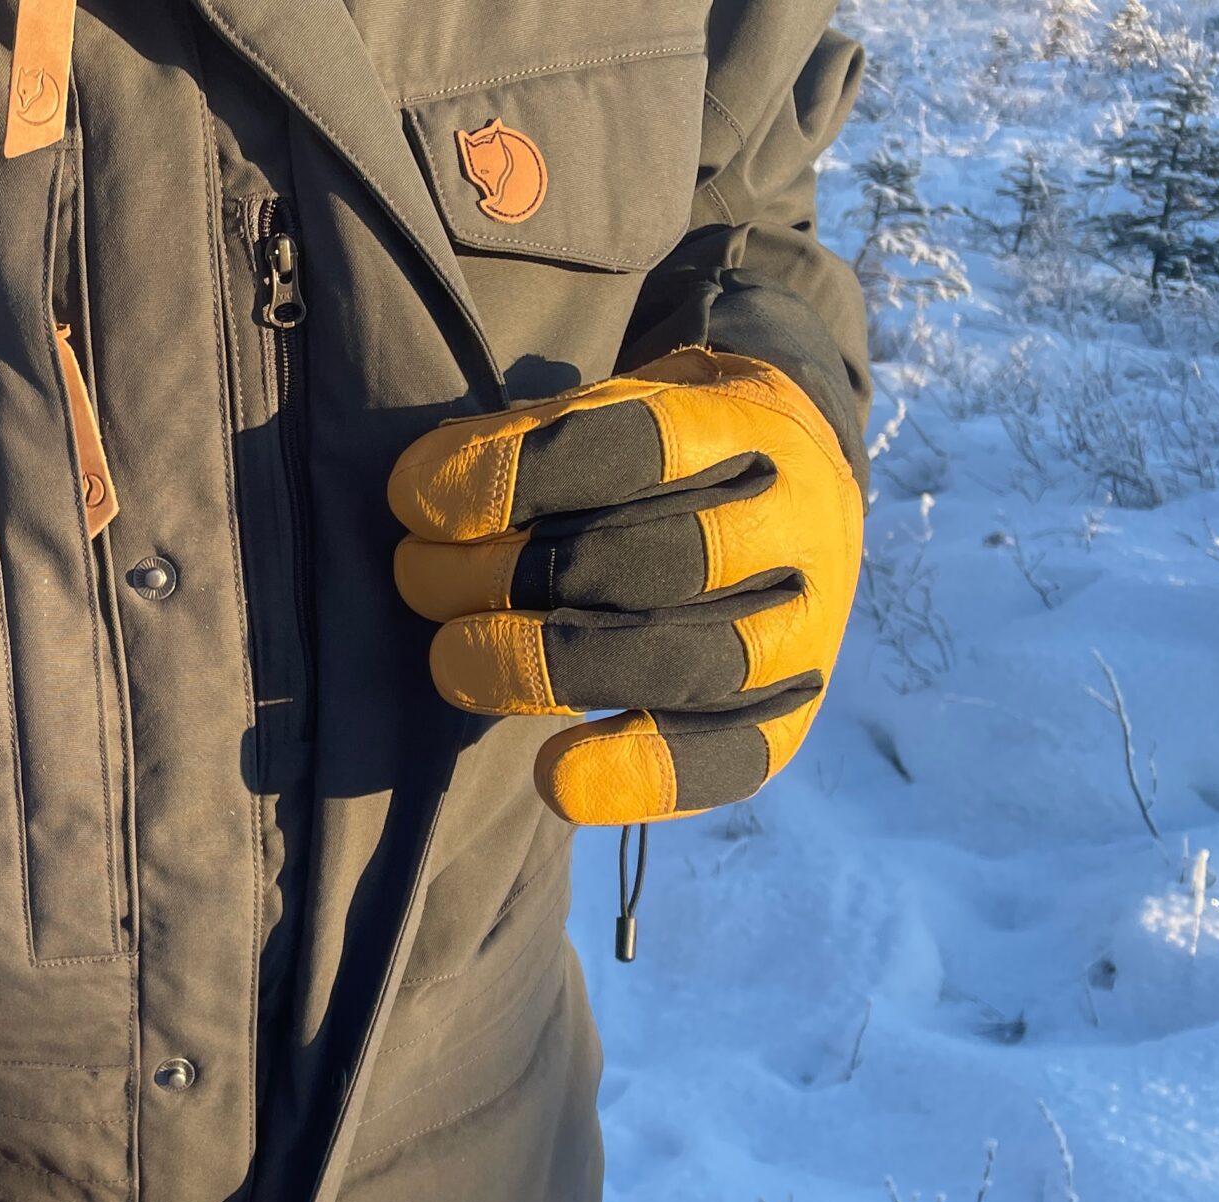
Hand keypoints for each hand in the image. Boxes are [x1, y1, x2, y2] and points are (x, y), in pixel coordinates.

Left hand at [386, 347, 863, 824]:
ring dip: (545, 669)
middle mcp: (792, 528)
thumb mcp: (610, 408)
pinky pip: (724, 761)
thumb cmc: (658, 460)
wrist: (789, 493)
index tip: (415, 496)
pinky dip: (631, 775)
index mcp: (748, 427)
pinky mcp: (789, 718)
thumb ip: (533, 444)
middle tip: (421, 577)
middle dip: (513, 578)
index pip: (638, 442)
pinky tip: (554, 771)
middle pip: (656, 561)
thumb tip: (424, 497)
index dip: (515, 474)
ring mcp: (802, 628)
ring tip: (452, 659)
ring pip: (685, 662)